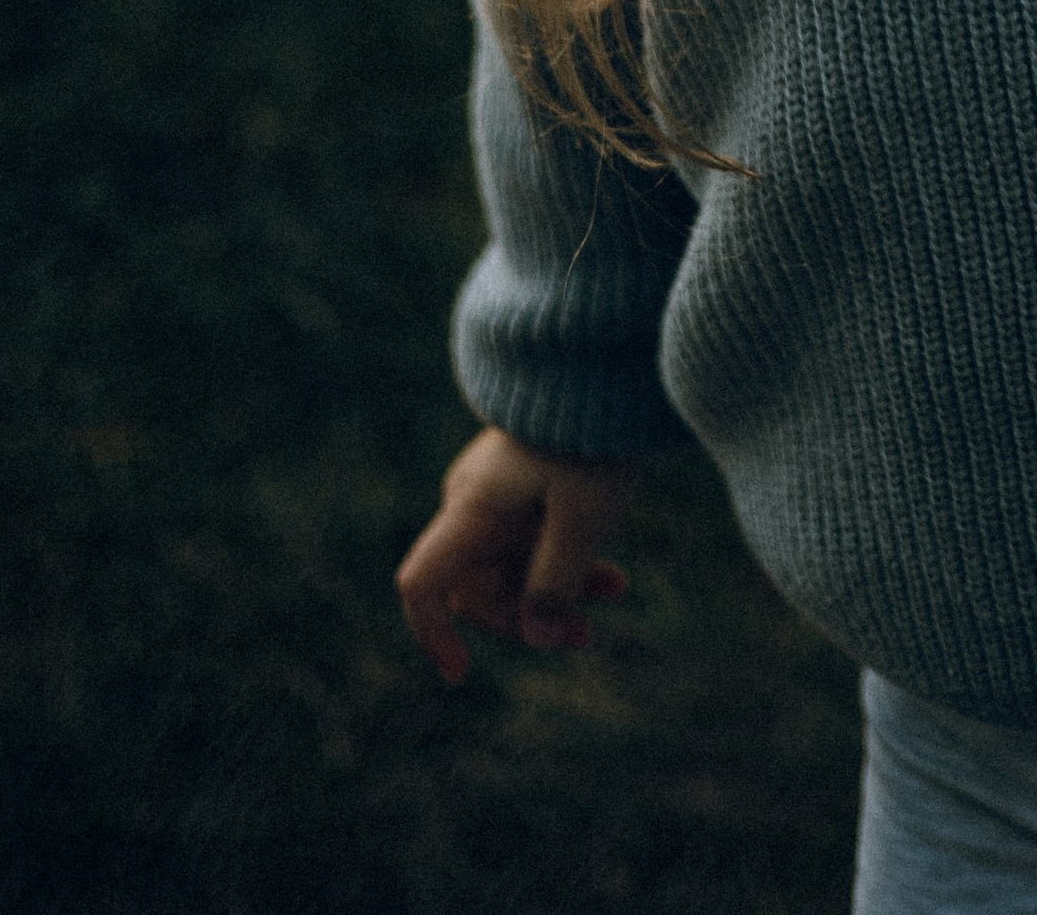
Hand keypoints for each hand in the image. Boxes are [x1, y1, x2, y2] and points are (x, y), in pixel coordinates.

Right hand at [395, 425, 636, 687]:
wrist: (604, 362)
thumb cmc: (591, 435)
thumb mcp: (582, 517)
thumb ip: (556, 583)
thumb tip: (538, 639)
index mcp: (471, 509)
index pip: (422, 584)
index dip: (432, 633)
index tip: (462, 674)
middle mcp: (472, 502)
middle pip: (477, 588)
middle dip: (527, 617)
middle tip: (584, 637)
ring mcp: (497, 492)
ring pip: (512, 565)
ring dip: (557, 589)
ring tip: (614, 591)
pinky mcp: (523, 483)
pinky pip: (532, 540)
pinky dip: (566, 560)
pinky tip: (612, 575)